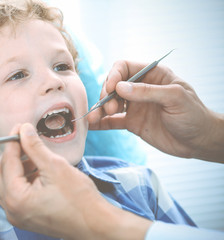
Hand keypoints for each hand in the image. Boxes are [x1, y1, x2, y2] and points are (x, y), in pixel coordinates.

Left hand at [0, 123, 150, 239]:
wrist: (95, 224)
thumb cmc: (79, 200)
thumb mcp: (55, 166)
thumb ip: (35, 147)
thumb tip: (24, 130)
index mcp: (16, 198)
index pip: (7, 161)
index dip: (12, 141)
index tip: (20, 128)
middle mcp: (11, 210)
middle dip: (11, 154)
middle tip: (25, 140)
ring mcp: (17, 215)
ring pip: (4, 184)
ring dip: (16, 167)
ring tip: (34, 157)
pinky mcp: (25, 217)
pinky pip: (14, 194)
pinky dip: (21, 179)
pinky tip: (37, 171)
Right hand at [88, 61, 223, 161]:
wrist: (198, 141)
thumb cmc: (193, 115)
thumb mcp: (174, 98)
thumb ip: (147, 92)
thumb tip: (120, 87)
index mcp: (152, 75)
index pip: (125, 67)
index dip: (114, 76)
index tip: (111, 89)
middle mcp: (140, 89)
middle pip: (113, 85)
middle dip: (106, 95)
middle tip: (110, 108)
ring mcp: (135, 106)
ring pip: (110, 103)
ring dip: (100, 109)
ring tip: (93, 118)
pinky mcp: (132, 123)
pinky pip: (112, 121)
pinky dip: (101, 123)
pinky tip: (92, 125)